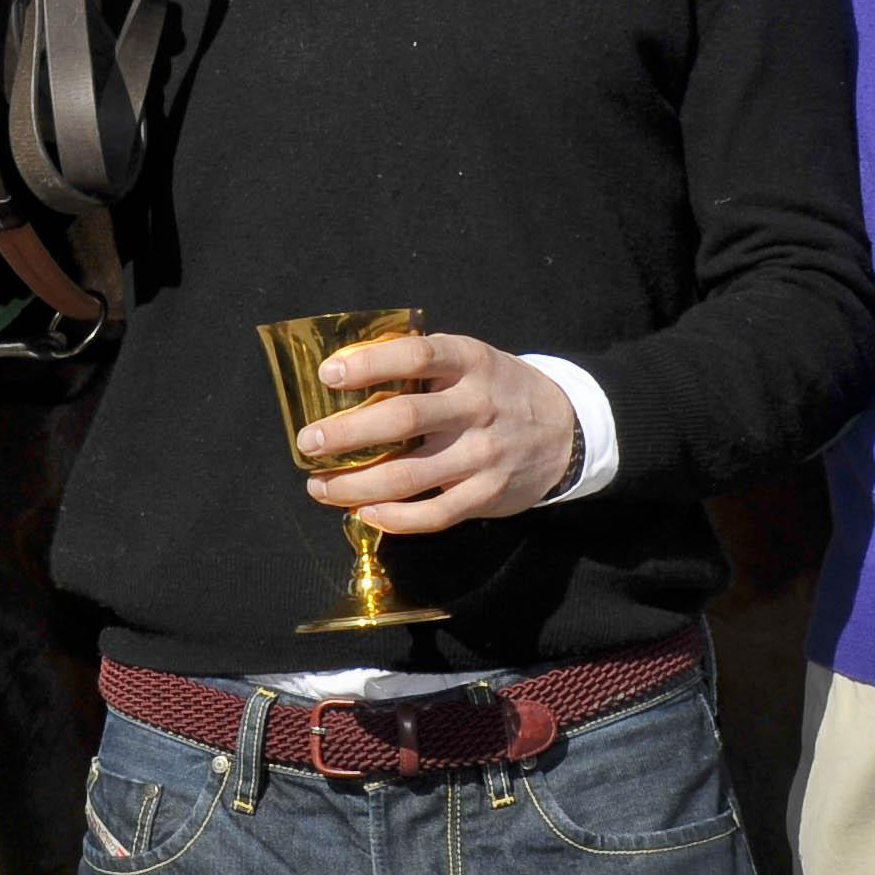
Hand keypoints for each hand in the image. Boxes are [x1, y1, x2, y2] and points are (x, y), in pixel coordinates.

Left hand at [292, 333, 578, 533]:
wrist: (566, 429)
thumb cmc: (497, 388)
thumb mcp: (469, 359)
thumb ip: (419, 362)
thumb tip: (346, 366)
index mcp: (470, 362)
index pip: (415, 356)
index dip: (368, 364)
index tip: (329, 375)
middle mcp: (477, 407)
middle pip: (402, 419)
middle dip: (346, 433)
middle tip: (308, 443)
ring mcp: (483, 456)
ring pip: (407, 476)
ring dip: (354, 485)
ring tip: (320, 486)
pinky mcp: (487, 496)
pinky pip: (432, 515)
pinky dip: (393, 518)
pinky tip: (364, 512)